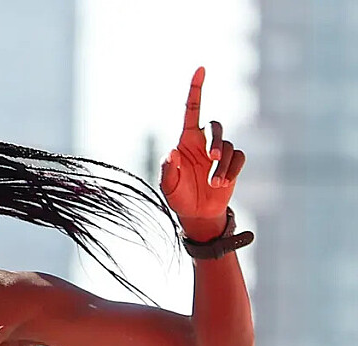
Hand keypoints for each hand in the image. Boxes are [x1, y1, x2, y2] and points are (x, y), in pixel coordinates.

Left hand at [159, 67, 246, 240]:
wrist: (196, 214)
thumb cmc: (179, 196)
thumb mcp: (168, 186)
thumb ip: (169, 170)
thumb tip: (172, 153)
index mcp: (186, 141)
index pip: (192, 110)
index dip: (196, 90)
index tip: (200, 69)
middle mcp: (204, 142)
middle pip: (216, 127)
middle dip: (217, 141)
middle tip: (213, 158)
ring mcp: (221, 153)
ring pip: (229, 147)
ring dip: (222, 166)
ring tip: (215, 185)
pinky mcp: (234, 164)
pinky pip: (239, 159)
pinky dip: (232, 171)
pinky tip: (222, 185)